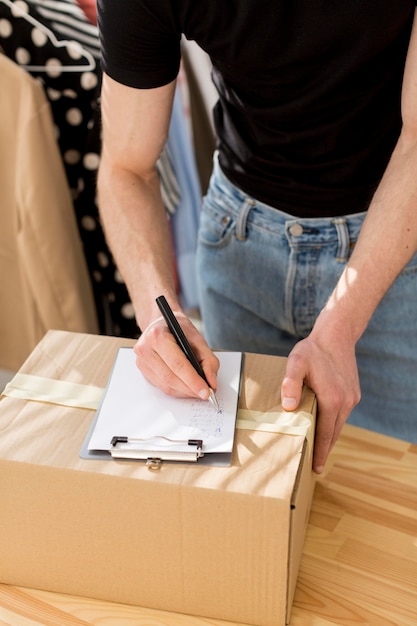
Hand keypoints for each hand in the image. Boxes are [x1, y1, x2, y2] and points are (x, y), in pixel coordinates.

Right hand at [134, 313, 219, 399]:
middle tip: (205, 393)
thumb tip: (211, 382)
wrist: (161, 323)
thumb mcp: (198, 338)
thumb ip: (208, 360)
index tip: (206, 391)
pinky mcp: (143, 371)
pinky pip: (161, 386)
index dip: (193, 381)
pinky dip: (177, 390)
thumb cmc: (178, 328)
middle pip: (170, 378)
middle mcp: (145, 349)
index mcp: (158, 336)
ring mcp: (141, 361)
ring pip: (166, 386)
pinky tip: (187, 388)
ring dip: (184, 392)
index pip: (177, 364)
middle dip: (190, 389)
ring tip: (198, 391)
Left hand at [280, 331, 360, 473]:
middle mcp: (346, 402)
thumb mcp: (296, 363)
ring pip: (339, 423)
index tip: (317, 468)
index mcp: (332, 400)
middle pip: (334, 433)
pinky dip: (333, 422)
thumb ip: (290, 383)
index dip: (321, 452)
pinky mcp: (353, 392)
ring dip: (329, 436)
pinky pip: (342, 413)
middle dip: (324, 449)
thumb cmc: (313, 350)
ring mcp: (351, 397)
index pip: (326, 434)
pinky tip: (324, 423)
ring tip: (318, 448)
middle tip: (314, 465)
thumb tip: (289, 405)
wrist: (336, 335)